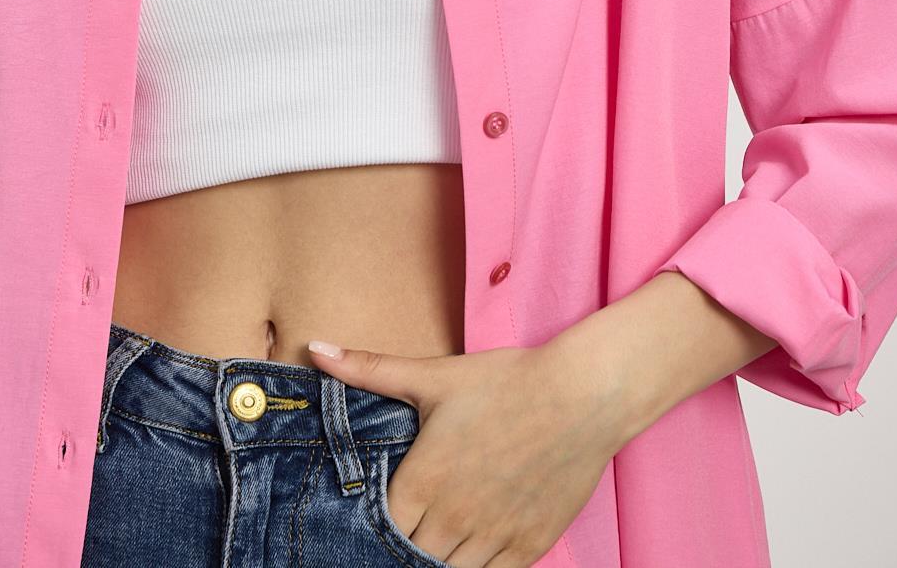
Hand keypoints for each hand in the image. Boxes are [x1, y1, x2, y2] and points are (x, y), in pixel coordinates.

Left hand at [306, 331, 627, 565]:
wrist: (582, 395)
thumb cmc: (505, 382)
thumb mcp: (433, 375)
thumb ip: (369, 368)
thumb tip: (315, 349)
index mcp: (423, 482)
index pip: (379, 529)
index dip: (371, 526)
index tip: (371, 518)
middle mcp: (453, 518)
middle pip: (410, 556)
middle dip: (403, 545)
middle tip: (406, 526)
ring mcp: (493, 537)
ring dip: (439, 558)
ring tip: (436, 536)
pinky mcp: (529, 547)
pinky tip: (471, 550)